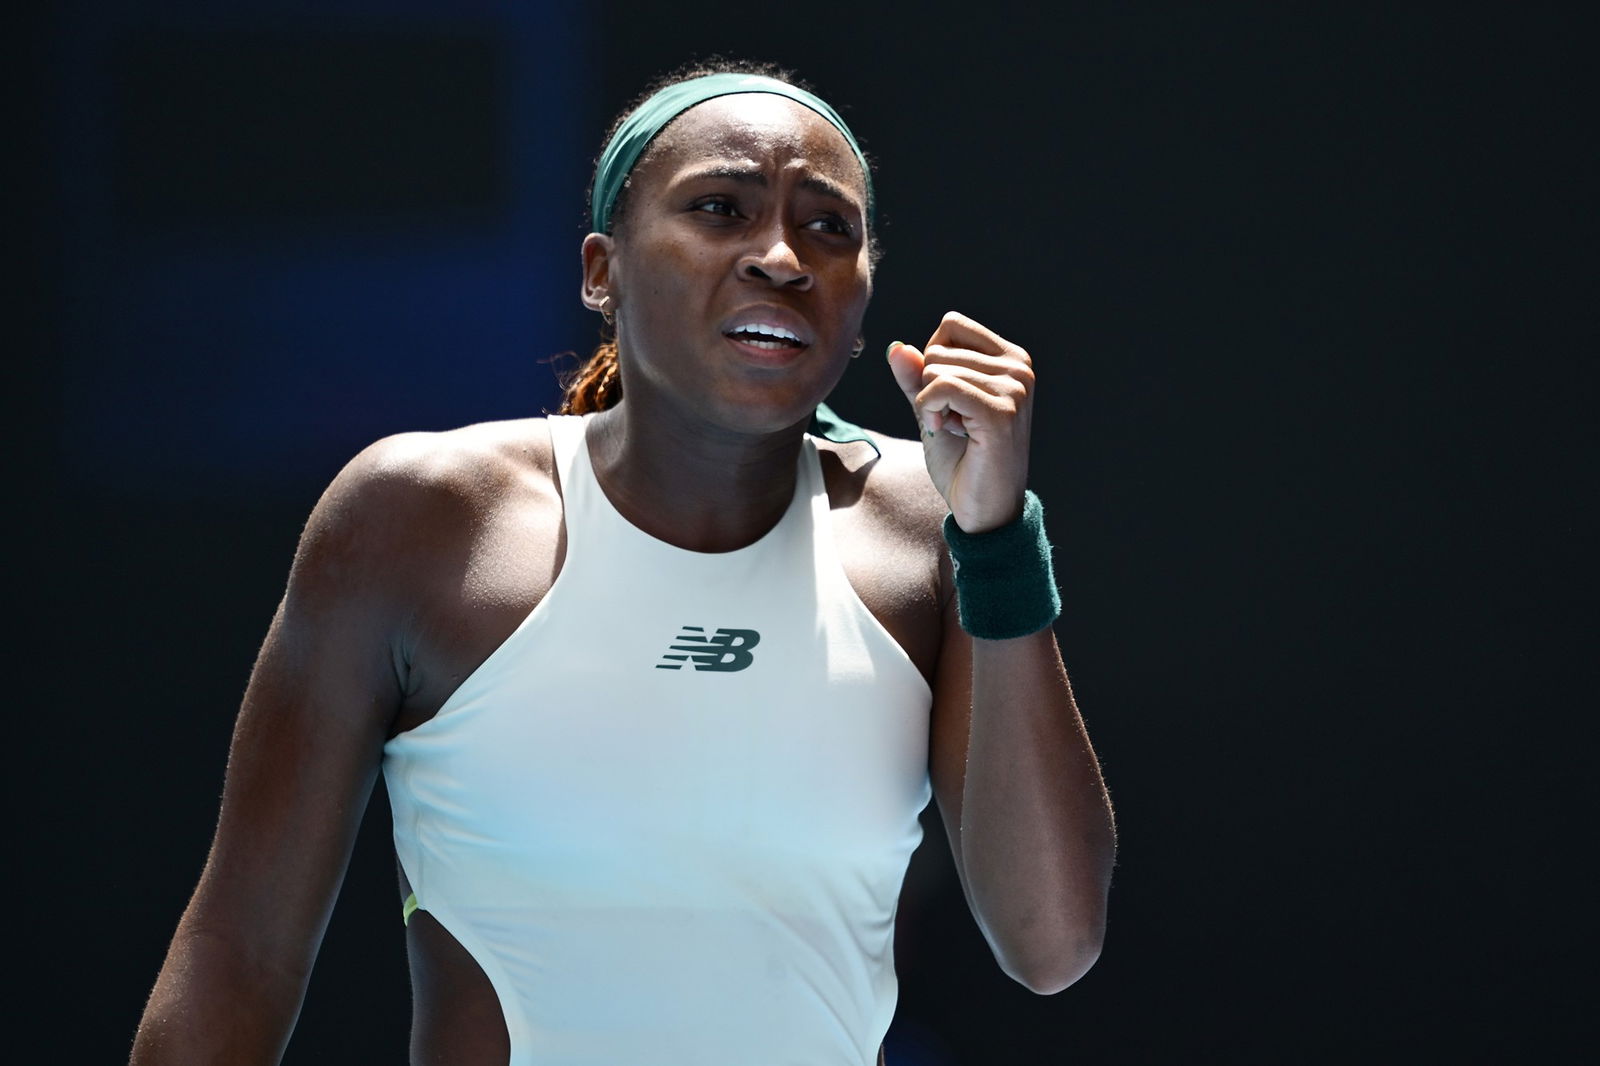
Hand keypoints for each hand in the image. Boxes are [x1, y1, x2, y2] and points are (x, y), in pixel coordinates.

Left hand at [887, 311, 1034, 533]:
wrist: (984, 511)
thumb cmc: (964, 462)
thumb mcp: (933, 409)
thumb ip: (916, 378)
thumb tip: (895, 347)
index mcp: (1011, 359)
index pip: (951, 326)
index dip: (932, 363)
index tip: (949, 402)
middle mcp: (1019, 368)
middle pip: (937, 349)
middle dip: (929, 389)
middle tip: (955, 423)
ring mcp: (1015, 389)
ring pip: (935, 369)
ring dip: (930, 405)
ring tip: (957, 431)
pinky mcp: (1000, 412)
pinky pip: (940, 388)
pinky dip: (930, 411)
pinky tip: (948, 432)